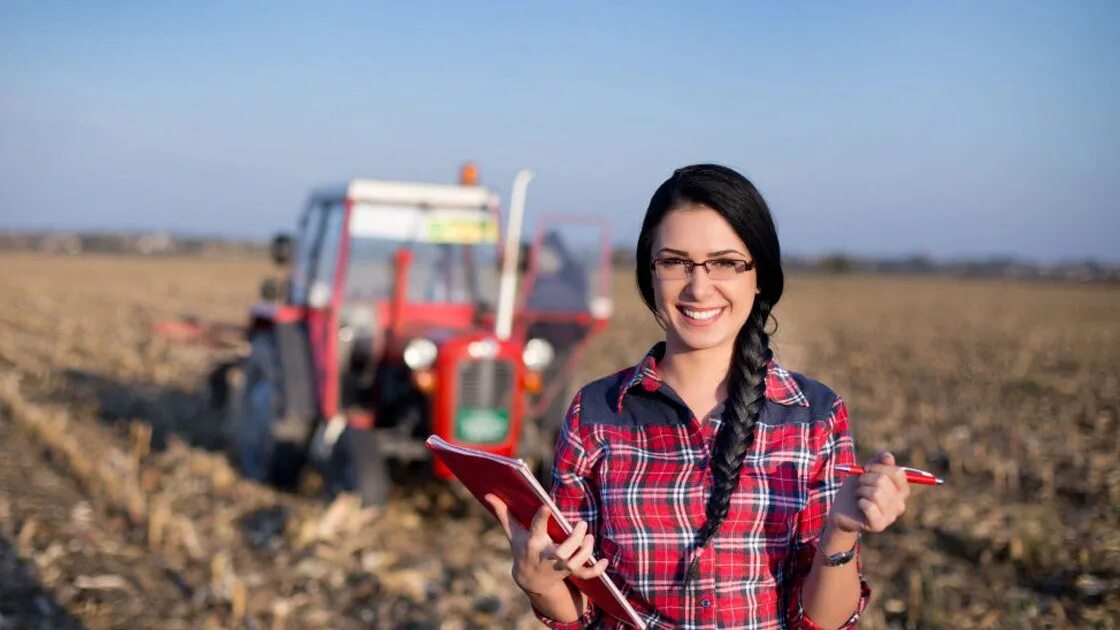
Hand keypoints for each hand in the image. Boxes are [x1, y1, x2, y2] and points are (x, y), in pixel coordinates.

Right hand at [484, 494, 608, 596]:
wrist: (530, 580)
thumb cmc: (523, 550)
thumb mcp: (513, 534)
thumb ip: (504, 513)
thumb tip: (488, 494)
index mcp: (533, 543)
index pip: (537, 528)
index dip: (542, 517)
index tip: (547, 505)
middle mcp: (547, 556)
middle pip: (562, 552)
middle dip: (574, 540)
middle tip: (581, 525)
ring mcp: (559, 567)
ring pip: (575, 563)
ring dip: (586, 551)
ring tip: (589, 538)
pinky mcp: (569, 573)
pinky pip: (585, 574)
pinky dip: (596, 569)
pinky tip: (605, 561)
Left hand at [828, 452, 909, 533]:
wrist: (842, 510)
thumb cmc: (856, 488)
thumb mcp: (866, 472)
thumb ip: (878, 462)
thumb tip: (888, 457)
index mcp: (901, 490)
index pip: (898, 473)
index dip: (879, 467)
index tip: (866, 469)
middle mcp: (900, 504)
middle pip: (883, 481)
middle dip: (865, 479)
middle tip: (859, 485)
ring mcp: (891, 516)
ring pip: (876, 493)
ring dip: (861, 490)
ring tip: (859, 495)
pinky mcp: (879, 525)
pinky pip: (869, 507)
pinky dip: (860, 502)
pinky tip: (859, 505)